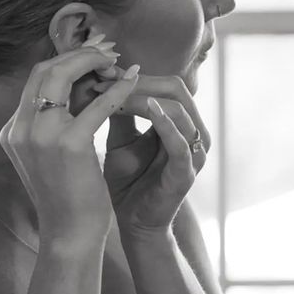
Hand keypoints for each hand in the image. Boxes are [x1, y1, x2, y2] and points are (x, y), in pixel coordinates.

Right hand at [0, 47, 140, 245]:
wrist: (69, 235)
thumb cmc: (68, 196)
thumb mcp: (54, 153)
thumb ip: (62, 119)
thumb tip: (87, 82)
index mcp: (13, 131)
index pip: (36, 80)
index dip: (64, 62)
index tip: (91, 58)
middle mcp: (20, 128)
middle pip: (44, 70)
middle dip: (77, 55)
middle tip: (106, 51)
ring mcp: (41, 135)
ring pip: (63, 76)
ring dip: (93, 64)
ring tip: (117, 62)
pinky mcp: (68, 143)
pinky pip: (97, 104)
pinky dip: (116, 89)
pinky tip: (132, 83)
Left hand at [88, 66, 210, 236]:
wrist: (131, 222)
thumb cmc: (128, 180)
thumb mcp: (119, 138)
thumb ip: (116, 110)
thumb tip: (99, 77)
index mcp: (179, 121)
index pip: (164, 83)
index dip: (134, 75)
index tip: (102, 72)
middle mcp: (193, 132)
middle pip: (176, 88)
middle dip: (139, 81)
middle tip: (106, 79)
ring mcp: (194, 152)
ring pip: (179, 110)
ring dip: (144, 98)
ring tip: (114, 94)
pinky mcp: (186, 173)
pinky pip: (181, 144)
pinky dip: (165, 124)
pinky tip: (146, 109)